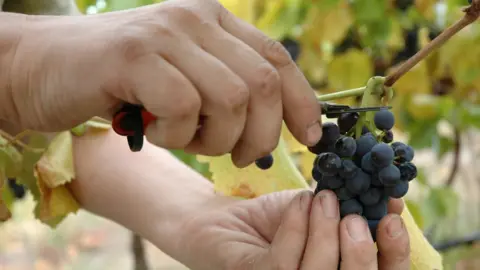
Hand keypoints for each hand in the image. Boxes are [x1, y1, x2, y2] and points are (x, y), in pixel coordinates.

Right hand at [3, 0, 320, 166]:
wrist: (44, 67)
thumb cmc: (119, 83)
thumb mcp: (183, 80)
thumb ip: (226, 89)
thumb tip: (274, 124)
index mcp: (214, 21)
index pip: (278, 60)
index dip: (303, 103)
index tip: (311, 139)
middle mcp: (196, 19)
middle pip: (264, 84)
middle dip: (261, 135)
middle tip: (238, 156)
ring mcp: (166, 33)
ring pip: (232, 99)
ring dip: (215, 139)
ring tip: (186, 140)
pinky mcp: (135, 54)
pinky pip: (184, 106)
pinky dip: (177, 134)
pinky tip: (154, 132)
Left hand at [176, 189, 409, 269]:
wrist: (225, 220)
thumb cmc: (277, 219)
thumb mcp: (320, 212)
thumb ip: (352, 209)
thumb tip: (392, 198)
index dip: (394, 256)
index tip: (392, 220)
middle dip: (360, 254)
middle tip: (354, 217)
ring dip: (324, 233)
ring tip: (322, 199)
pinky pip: (283, 264)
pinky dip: (296, 228)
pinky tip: (298, 203)